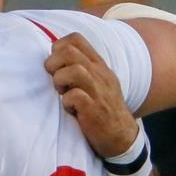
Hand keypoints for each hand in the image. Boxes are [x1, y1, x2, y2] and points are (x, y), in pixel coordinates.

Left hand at [45, 33, 138, 157]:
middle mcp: (99, 74)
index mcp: (98, 65)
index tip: (55, 64)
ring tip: (62, 92)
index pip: (76, 39)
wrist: (121, 136)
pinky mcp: (94, 110)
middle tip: (54, 79)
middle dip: (53, 63)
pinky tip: (70, 108)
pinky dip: (66, 101)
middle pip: (70, 52)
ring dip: (59, 80)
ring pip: (74, 70)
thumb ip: (81, 68)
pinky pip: (75, 96)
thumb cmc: (103, 108)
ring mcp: (98, 91)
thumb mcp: (98, 82)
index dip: (58, 47)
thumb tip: (54, 58)